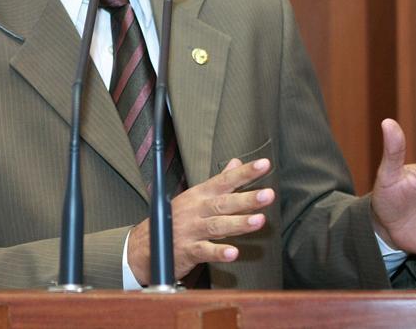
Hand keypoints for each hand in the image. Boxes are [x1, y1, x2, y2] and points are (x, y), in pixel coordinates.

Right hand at [126, 158, 275, 284]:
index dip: (244, 172)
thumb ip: (219, 181)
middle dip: (246, 199)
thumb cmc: (178, 218)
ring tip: (259, 221)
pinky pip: (204, 252)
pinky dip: (218, 253)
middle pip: (224, 203)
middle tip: (268, 195)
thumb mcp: (196, 196)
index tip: (264, 164)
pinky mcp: (188, 251)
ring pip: (217, 226)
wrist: (147, 245)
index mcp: (200, 194)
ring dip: (239, 223)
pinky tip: (233, 253)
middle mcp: (196, 210)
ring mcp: (191, 230)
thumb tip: (236, 162)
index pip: (225, 180)